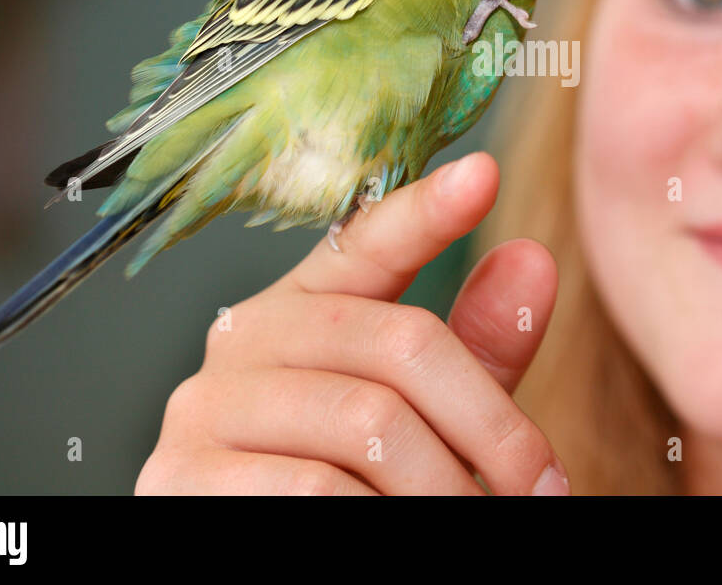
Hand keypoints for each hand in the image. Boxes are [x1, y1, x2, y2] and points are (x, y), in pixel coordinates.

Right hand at [134, 152, 567, 494]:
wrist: (263, 554)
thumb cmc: (358, 488)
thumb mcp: (427, 416)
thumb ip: (473, 348)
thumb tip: (534, 259)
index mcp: (303, 306)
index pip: (366, 241)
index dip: (424, 210)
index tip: (482, 174)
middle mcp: (246, 336)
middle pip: (399, 343)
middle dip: (490, 427)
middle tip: (540, 485)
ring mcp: (207, 404)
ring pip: (366, 422)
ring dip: (443, 487)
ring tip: (473, 518)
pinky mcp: (181, 476)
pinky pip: (314, 488)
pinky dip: (379, 517)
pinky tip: (395, 527)